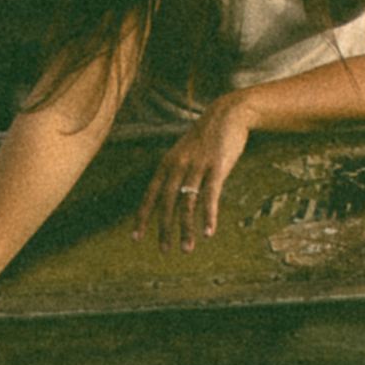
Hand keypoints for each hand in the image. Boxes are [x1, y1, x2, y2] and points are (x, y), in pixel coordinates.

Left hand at [136, 92, 253, 251]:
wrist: (228, 113)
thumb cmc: (208, 137)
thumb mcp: (186, 152)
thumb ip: (178, 171)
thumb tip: (173, 194)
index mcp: (168, 163)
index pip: (151, 194)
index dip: (143, 216)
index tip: (136, 237)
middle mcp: (178, 166)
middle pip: (166, 203)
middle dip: (164, 229)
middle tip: (164, 251)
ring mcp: (197, 166)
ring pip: (187, 203)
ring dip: (186, 228)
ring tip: (186, 249)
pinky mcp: (217, 167)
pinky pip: (210, 195)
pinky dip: (208, 215)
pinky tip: (208, 232)